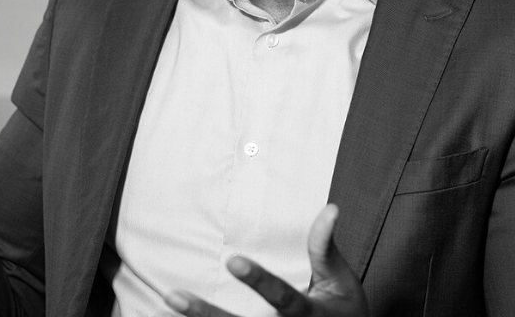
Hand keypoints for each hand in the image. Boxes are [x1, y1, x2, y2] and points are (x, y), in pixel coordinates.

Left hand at [165, 204, 369, 316]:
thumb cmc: (345, 311)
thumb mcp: (341, 281)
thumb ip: (327, 248)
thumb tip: (329, 208)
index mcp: (309, 315)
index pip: (282, 298)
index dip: (259, 280)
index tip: (232, 259)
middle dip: (208, 313)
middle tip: (174, 295)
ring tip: (169, 299)